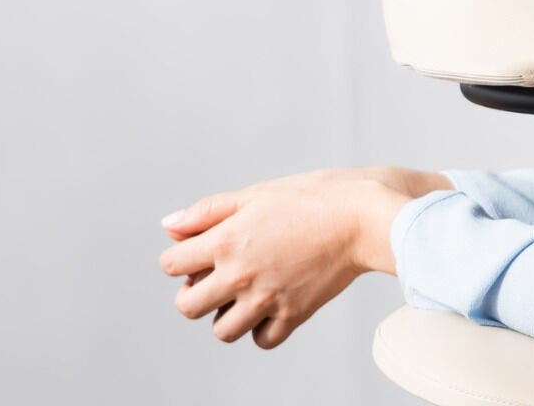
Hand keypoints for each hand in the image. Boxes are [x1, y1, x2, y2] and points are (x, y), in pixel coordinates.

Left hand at [158, 166, 450, 347]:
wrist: (365, 217)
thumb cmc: (315, 197)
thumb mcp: (257, 193)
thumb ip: (208, 211)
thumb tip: (168, 226)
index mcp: (226, 239)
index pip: (171, 264)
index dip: (182, 257)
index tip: (202, 251)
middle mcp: (240, 274)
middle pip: (187, 306)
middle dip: (195, 292)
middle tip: (218, 278)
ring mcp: (267, 298)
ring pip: (222, 331)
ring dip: (227, 314)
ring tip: (247, 293)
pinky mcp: (294, 314)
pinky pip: (262, 340)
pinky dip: (262, 328)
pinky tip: (272, 305)